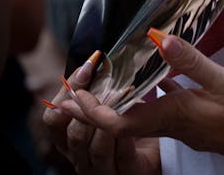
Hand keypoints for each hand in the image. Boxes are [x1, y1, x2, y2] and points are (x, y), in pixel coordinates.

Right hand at [42, 50, 158, 174]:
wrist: (170, 141)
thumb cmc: (136, 120)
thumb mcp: (111, 103)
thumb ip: (99, 88)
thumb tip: (92, 60)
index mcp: (71, 138)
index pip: (53, 119)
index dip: (65, 95)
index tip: (86, 68)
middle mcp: (80, 157)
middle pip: (72, 133)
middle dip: (88, 106)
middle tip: (107, 81)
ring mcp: (101, 169)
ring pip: (95, 147)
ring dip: (108, 121)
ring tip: (119, 95)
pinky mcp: (129, 173)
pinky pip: (122, 156)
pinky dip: (127, 136)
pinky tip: (135, 118)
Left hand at [54, 31, 223, 171]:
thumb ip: (189, 60)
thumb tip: (158, 38)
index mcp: (175, 115)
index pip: (119, 122)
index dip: (92, 111)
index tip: (75, 94)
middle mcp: (173, 125)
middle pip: (122, 122)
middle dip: (94, 109)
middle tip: (72, 93)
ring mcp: (184, 128)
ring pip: (139, 119)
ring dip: (118, 104)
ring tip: (105, 84)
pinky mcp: (195, 124)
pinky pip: (160, 115)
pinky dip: (148, 100)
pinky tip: (154, 83)